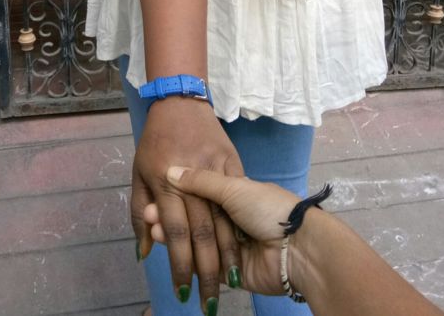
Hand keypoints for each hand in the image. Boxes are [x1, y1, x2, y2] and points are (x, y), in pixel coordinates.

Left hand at [131, 98, 243, 310]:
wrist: (181, 101)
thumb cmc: (155, 140)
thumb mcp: (138, 172)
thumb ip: (139, 212)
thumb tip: (143, 251)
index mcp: (164, 180)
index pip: (175, 231)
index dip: (180, 264)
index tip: (183, 291)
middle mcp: (190, 176)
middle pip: (200, 232)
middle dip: (205, 271)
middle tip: (209, 303)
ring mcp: (215, 168)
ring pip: (223, 219)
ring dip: (226, 257)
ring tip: (228, 287)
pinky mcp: (233, 162)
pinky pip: (238, 200)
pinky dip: (240, 227)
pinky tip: (243, 251)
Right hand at [144, 166, 298, 296]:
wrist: (295, 246)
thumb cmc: (267, 207)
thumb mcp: (234, 187)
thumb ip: (202, 182)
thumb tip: (172, 171)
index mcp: (234, 194)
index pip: (200, 193)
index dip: (179, 191)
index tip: (157, 187)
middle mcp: (230, 219)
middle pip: (195, 218)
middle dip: (171, 214)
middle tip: (148, 211)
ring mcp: (229, 245)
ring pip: (195, 240)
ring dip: (173, 233)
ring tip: (152, 225)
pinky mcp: (228, 272)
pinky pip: (202, 263)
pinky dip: (183, 255)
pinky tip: (162, 243)